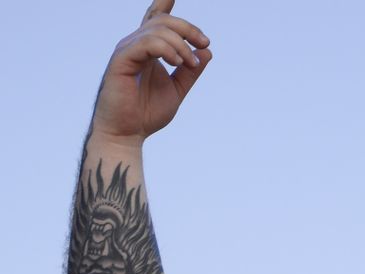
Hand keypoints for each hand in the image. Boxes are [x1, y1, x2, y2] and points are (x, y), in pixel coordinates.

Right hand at [91, 0, 210, 145]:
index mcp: (147, 50)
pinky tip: (178, 62)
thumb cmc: (146, 114)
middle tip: (204, 43)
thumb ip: (190, 72)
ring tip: (190, 64)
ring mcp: (128, 49)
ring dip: (181, 44)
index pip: (155, 19)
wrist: (127, 134)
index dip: (164, 4)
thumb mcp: (176, 90)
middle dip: (188, 28)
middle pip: (163, 21)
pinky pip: (147, 43)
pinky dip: (167, 49)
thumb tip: (207, 52)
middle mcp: (136, 44)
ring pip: (157, 30)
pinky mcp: (122, 58)